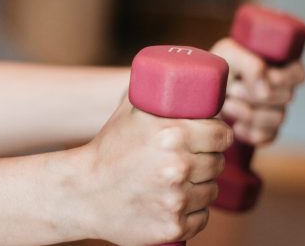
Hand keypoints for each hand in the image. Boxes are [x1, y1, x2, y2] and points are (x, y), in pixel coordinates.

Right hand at [78, 98, 232, 244]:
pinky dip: (192, 211)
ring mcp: (176, 200)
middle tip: (189, 159)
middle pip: (218, 163)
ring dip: (200, 186)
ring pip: (211, 191)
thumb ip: (155, 93)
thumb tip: (179, 77)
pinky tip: (173, 202)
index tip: (211, 138)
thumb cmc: (107, 149)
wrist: (82, 192)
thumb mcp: (129, 112)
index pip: (222, 135)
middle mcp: (178, 167)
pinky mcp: (172, 227)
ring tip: (178, 181)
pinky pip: (201, 217)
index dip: (218, 136)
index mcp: (172, 134)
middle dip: (207, 160)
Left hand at [211, 38, 304, 145]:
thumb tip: (266, 92)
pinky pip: (266, 137)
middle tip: (231, 90)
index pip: (298, 74)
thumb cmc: (216, 69)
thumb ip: (250, 65)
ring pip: (277, 118)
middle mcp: (280, 90)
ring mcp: (274, 112)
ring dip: (248, 112)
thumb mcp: (228, 54)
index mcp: (277, 67)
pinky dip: (248, 132)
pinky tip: (234, 125)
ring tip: (227, 105)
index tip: (259, 76)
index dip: (282, 78)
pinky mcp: (264, 132)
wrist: (199, 93)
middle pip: (286, 96)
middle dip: (254, 93)